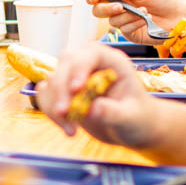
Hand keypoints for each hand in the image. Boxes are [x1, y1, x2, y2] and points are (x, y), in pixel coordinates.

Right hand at [35, 43, 155, 145]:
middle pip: (65, 64)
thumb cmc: (138, 117)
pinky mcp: (64, 92)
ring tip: (71, 130)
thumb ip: (114, 112)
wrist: (132, 128)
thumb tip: (93, 109)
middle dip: (61, 88)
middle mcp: (90, 64)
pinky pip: (47, 96)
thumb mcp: (131, 117)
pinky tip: (68, 129)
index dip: (80, 68)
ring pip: (52, 81)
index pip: (90, 54)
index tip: (76, 89)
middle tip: (64, 113)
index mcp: (111, 61)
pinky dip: (50, 112)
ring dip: (54, 105)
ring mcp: (74, 76)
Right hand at [89, 0, 185, 44]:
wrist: (180, 14)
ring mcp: (125, 23)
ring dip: (127, 15)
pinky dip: (134, 23)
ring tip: (144, 10)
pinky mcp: (132, 35)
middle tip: (119, 6)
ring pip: (112, 21)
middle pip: (98, 12)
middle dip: (106, 8)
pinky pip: (124, 30)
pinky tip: (145, 19)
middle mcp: (120, 10)